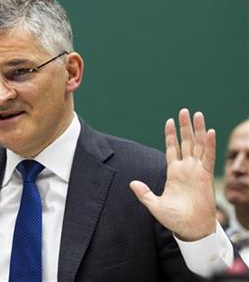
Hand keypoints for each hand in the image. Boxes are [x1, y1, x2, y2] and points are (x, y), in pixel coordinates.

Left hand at [130, 108, 216, 240]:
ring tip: (197, 113)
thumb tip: (131, 183)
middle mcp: (186, 168)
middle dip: (185, 126)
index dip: (170, 135)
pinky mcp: (206, 176)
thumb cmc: (174, 219)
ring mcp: (197, 171)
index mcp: (173, 172)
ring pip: (198, 145)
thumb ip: (143, 193)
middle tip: (184, 110)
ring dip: (198, 129)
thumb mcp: (154, 204)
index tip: (169, 121)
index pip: (171, 148)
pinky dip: (209, 144)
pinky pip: (208, 157)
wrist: (190, 229)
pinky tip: (208, 131)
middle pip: (186, 142)